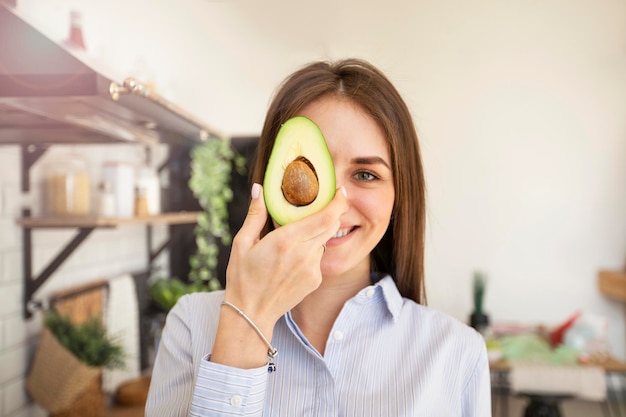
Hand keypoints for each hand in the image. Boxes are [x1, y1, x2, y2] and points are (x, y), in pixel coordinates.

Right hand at [225, 182, 347, 327]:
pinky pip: (318, 258)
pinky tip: (292, 260)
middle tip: (324, 204)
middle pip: (331, 225)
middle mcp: (303, 254)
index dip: (338, 202)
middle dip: (332, 213)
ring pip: (324, 241)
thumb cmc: (242, 277)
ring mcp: (312, 269)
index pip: (325, 216)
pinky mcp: (315, 280)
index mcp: (285, 240)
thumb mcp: (242, 243)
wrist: (252, 313)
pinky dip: (311, 252)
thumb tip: (258, 189)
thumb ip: (255, 214)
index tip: (340, 191)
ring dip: (316, 234)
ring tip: (294, 240)